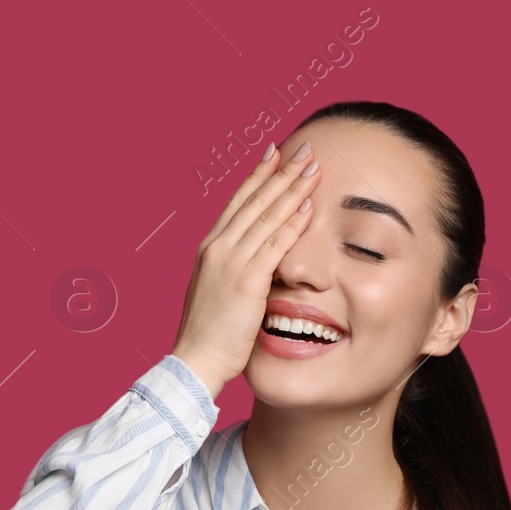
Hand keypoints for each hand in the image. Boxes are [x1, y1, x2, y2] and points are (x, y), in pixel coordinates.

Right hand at [171, 139, 321, 399]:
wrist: (196, 360)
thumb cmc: (207, 335)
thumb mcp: (216, 292)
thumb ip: (232, 271)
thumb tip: (251, 263)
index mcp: (210, 248)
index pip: (238, 202)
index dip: (258, 176)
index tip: (276, 154)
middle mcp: (218, 247)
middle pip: (255, 200)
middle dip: (282, 172)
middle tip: (305, 149)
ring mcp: (231, 262)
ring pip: (267, 216)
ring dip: (293, 189)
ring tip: (314, 168)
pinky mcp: (247, 281)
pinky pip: (275, 245)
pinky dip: (293, 223)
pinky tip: (309, 206)